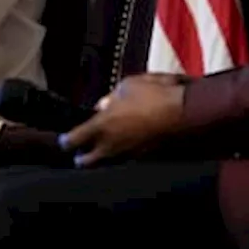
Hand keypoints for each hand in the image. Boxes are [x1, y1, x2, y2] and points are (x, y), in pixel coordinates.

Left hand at [59, 73, 188, 166]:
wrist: (185, 111)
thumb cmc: (153, 94)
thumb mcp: (127, 86)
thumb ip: (110, 98)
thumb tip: (102, 106)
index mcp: (101, 125)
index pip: (73, 140)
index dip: (66, 142)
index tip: (64, 141)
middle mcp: (111, 144)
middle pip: (87, 161)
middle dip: (82, 158)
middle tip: (79, 155)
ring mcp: (129, 154)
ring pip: (107, 162)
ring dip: (102, 158)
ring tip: (100, 152)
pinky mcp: (145, 157)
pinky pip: (126, 159)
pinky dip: (121, 155)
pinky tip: (123, 147)